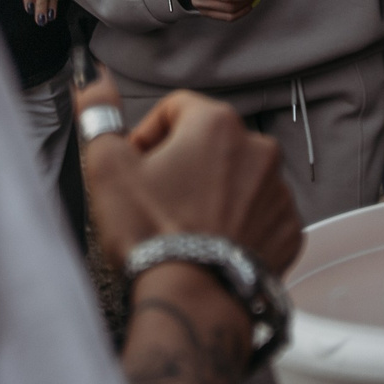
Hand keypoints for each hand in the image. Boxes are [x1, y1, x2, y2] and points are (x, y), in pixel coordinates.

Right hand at [78, 69, 302, 273]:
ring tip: (184, 226)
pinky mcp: (288, 230)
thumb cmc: (151, 233)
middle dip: (183, 164)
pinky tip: (211, 243)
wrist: (193, 301)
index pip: (176, 108)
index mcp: (218, 124)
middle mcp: (260, 150)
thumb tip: (95, 82)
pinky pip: (259, 214)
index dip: (148, 135)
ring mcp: (279, 192)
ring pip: (237, 178)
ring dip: (212, 192)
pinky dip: (237, 223)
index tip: (136, 166)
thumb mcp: (108, 167)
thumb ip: (99, 114)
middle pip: (210, 142)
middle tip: (156, 200)